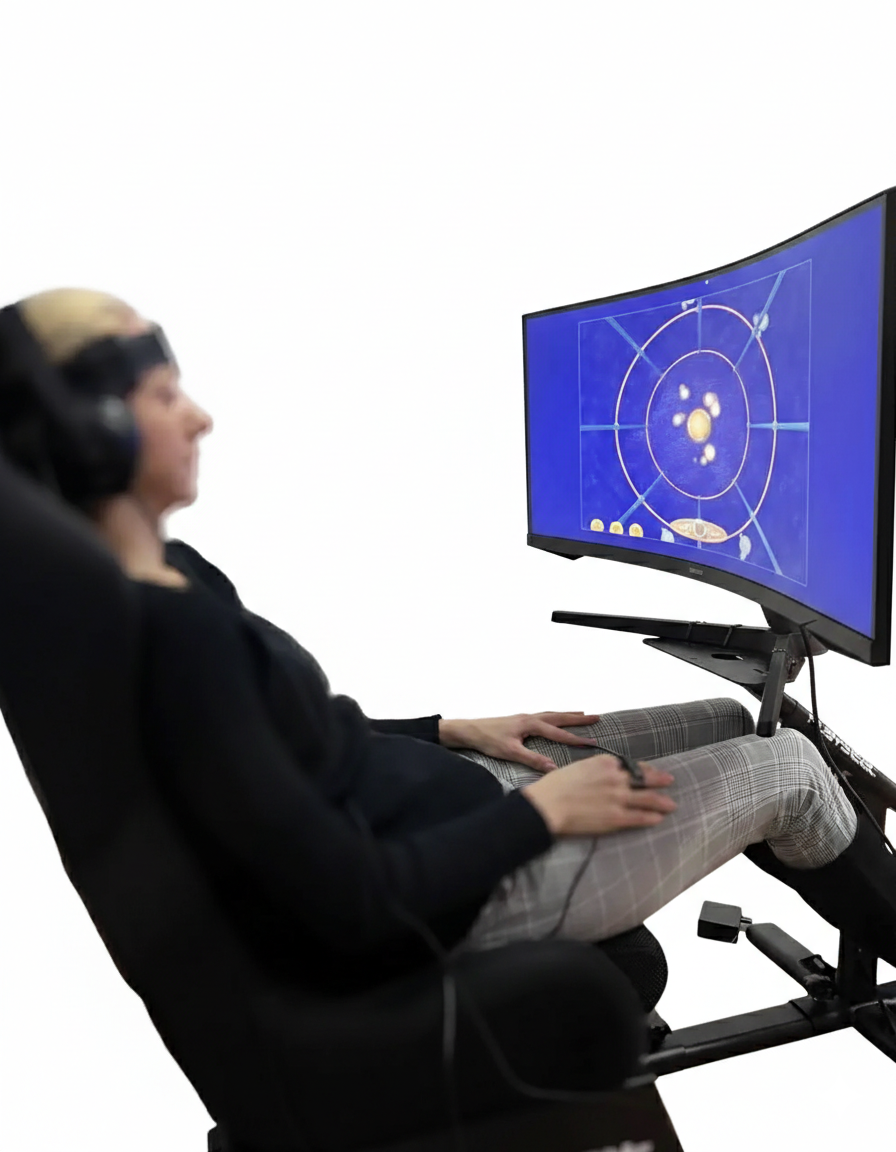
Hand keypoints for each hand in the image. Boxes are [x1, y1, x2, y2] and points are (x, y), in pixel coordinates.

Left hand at [439, 712, 601, 771]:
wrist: (469, 730)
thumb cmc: (488, 740)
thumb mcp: (510, 752)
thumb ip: (532, 759)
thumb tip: (553, 767)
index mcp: (530, 724)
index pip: (558, 732)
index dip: (575, 738)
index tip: (592, 742)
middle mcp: (530, 717)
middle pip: (559, 717)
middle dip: (578, 718)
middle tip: (596, 717)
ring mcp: (525, 717)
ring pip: (552, 714)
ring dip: (568, 715)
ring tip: (583, 714)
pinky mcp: (520, 720)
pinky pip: (544, 716)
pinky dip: (555, 716)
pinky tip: (556, 719)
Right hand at [521, 754, 676, 837]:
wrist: (548, 805)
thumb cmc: (555, 786)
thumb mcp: (577, 768)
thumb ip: (594, 770)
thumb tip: (599, 775)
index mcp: (605, 763)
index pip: (632, 764)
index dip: (644, 769)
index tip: (650, 771)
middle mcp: (616, 778)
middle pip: (645, 779)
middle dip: (659, 780)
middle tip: (670, 781)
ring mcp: (619, 798)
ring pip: (648, 799)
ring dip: (662, 802)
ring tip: (671, 804)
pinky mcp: (616, 817)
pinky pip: (640, 818)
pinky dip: (652, 818)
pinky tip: (658, 819)